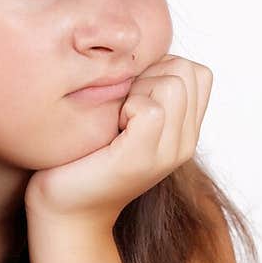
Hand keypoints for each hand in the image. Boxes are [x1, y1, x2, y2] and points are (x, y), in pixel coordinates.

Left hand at [25, 52, 212, 230]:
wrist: (64, 208)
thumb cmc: (84, 157)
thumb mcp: (122, 116)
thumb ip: (144, 89)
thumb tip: (141, 53)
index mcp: (185, 131)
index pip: (196, 71)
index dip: (161, 69)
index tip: (131, 97)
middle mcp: (185, 143)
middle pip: (187, 70)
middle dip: (149, 76)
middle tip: (120, 109)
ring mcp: (168, 152)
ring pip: (172, 84)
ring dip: (137, 90)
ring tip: (116, 120)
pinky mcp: (143, 158)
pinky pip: (151, 108)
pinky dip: (126, 108)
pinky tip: (111, 129)